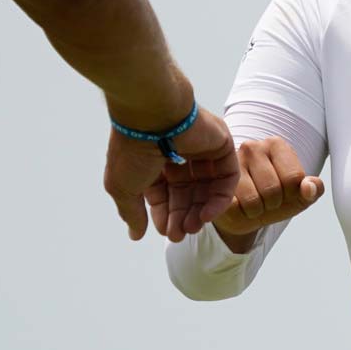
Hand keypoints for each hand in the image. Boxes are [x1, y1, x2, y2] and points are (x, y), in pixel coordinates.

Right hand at [105, 107, 238, 242]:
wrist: (152, 114)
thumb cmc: (132, 149)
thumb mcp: (124, 187)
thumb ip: (132, 212)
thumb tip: (136, 235)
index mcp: (154, 160)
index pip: (164, 194)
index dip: (165, 215)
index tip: (166, 233)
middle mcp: (178, 154)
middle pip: (187, 194)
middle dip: (183, 216)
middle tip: (181, 235)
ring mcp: (202, 149)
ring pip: (207, 188)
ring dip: (201, 211)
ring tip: (193, 228)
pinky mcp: (222, 145)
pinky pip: (226, 177)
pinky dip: (219, 198)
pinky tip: (207, 214)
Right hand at [212, 135, 323, 247]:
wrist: (242, 213)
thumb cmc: (273, 199)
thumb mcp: (298, 196)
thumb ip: (312, 190)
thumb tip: (309, 187)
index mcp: (276, 145)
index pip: (294, 178)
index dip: (292, 195)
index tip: (284, 192)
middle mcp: (252, 147)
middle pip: (274, 190)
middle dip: (273, 205)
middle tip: (265, 201)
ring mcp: (230, 163)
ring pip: (253, 201)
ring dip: (256, 212)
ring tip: (251, 204)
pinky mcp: (214, 182)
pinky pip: (235, 208)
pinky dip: (239, 215)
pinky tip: (237, 206)